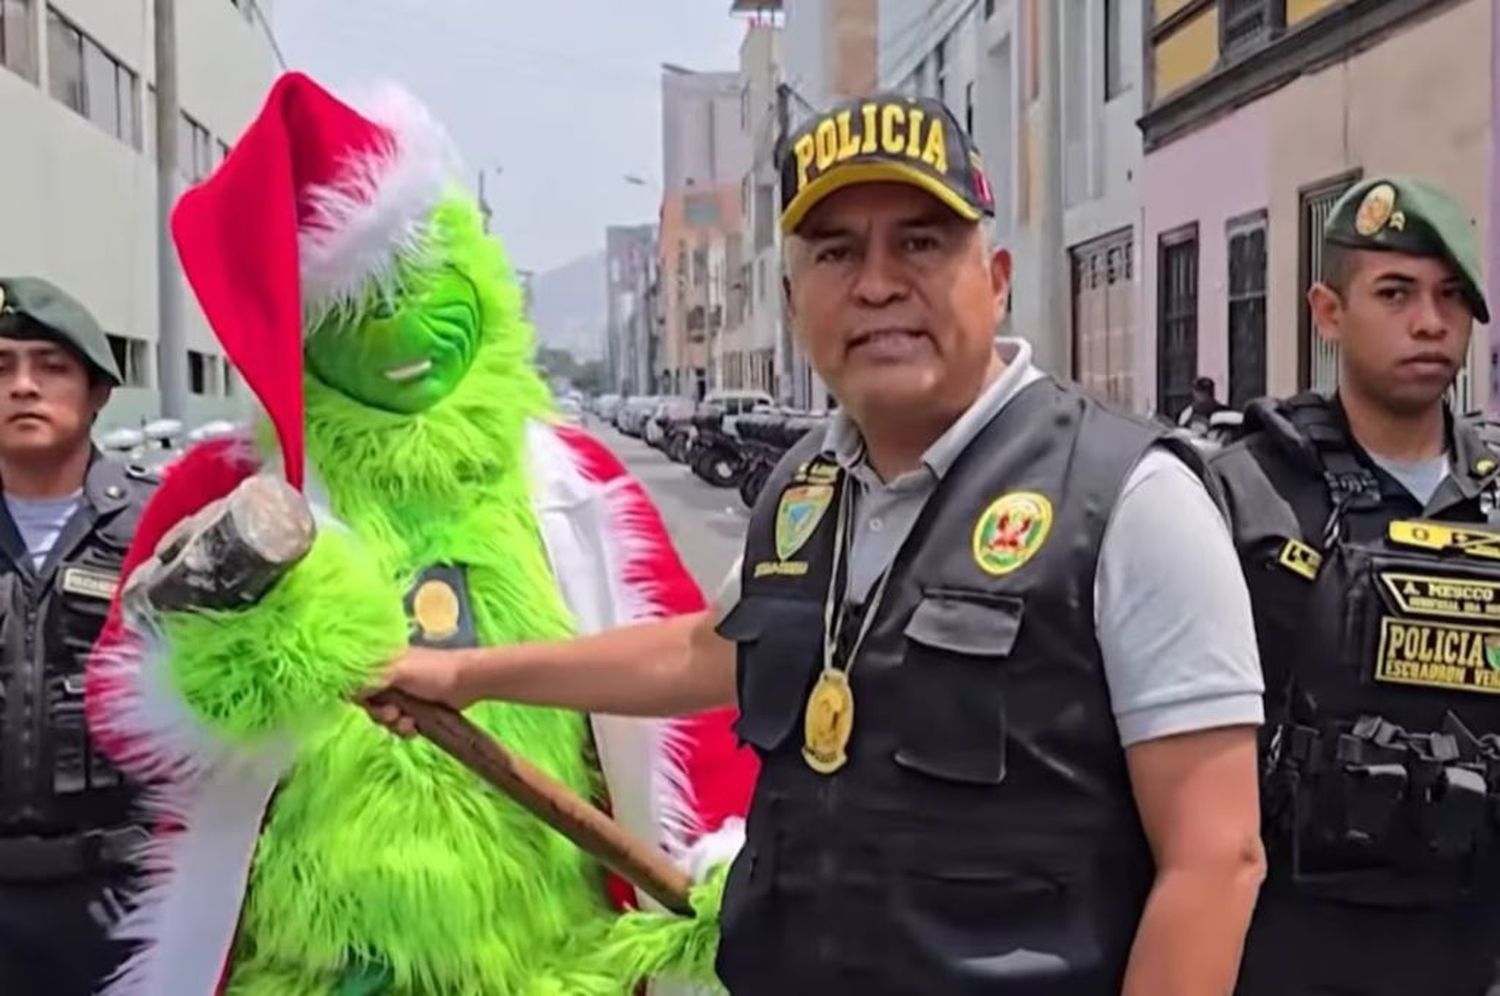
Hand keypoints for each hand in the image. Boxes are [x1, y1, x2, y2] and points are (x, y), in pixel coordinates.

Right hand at [360, 647, 475, 737]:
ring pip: (387, 718)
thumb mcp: (398, 671)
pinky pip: (402, 726)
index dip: (360, 698)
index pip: (358, 685)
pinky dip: (406, 729)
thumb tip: (345, 688)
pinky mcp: (418, 711)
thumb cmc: (433, 670)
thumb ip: (370, 678)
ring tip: (408, 723)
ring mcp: (405, 697)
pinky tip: (415, 729)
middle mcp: (391, 680)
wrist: (468, 681)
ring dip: (395, 724)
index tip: (368, 704)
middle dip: (380, 715)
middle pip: (371, 705)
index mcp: (383, 665)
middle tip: (392, 715)